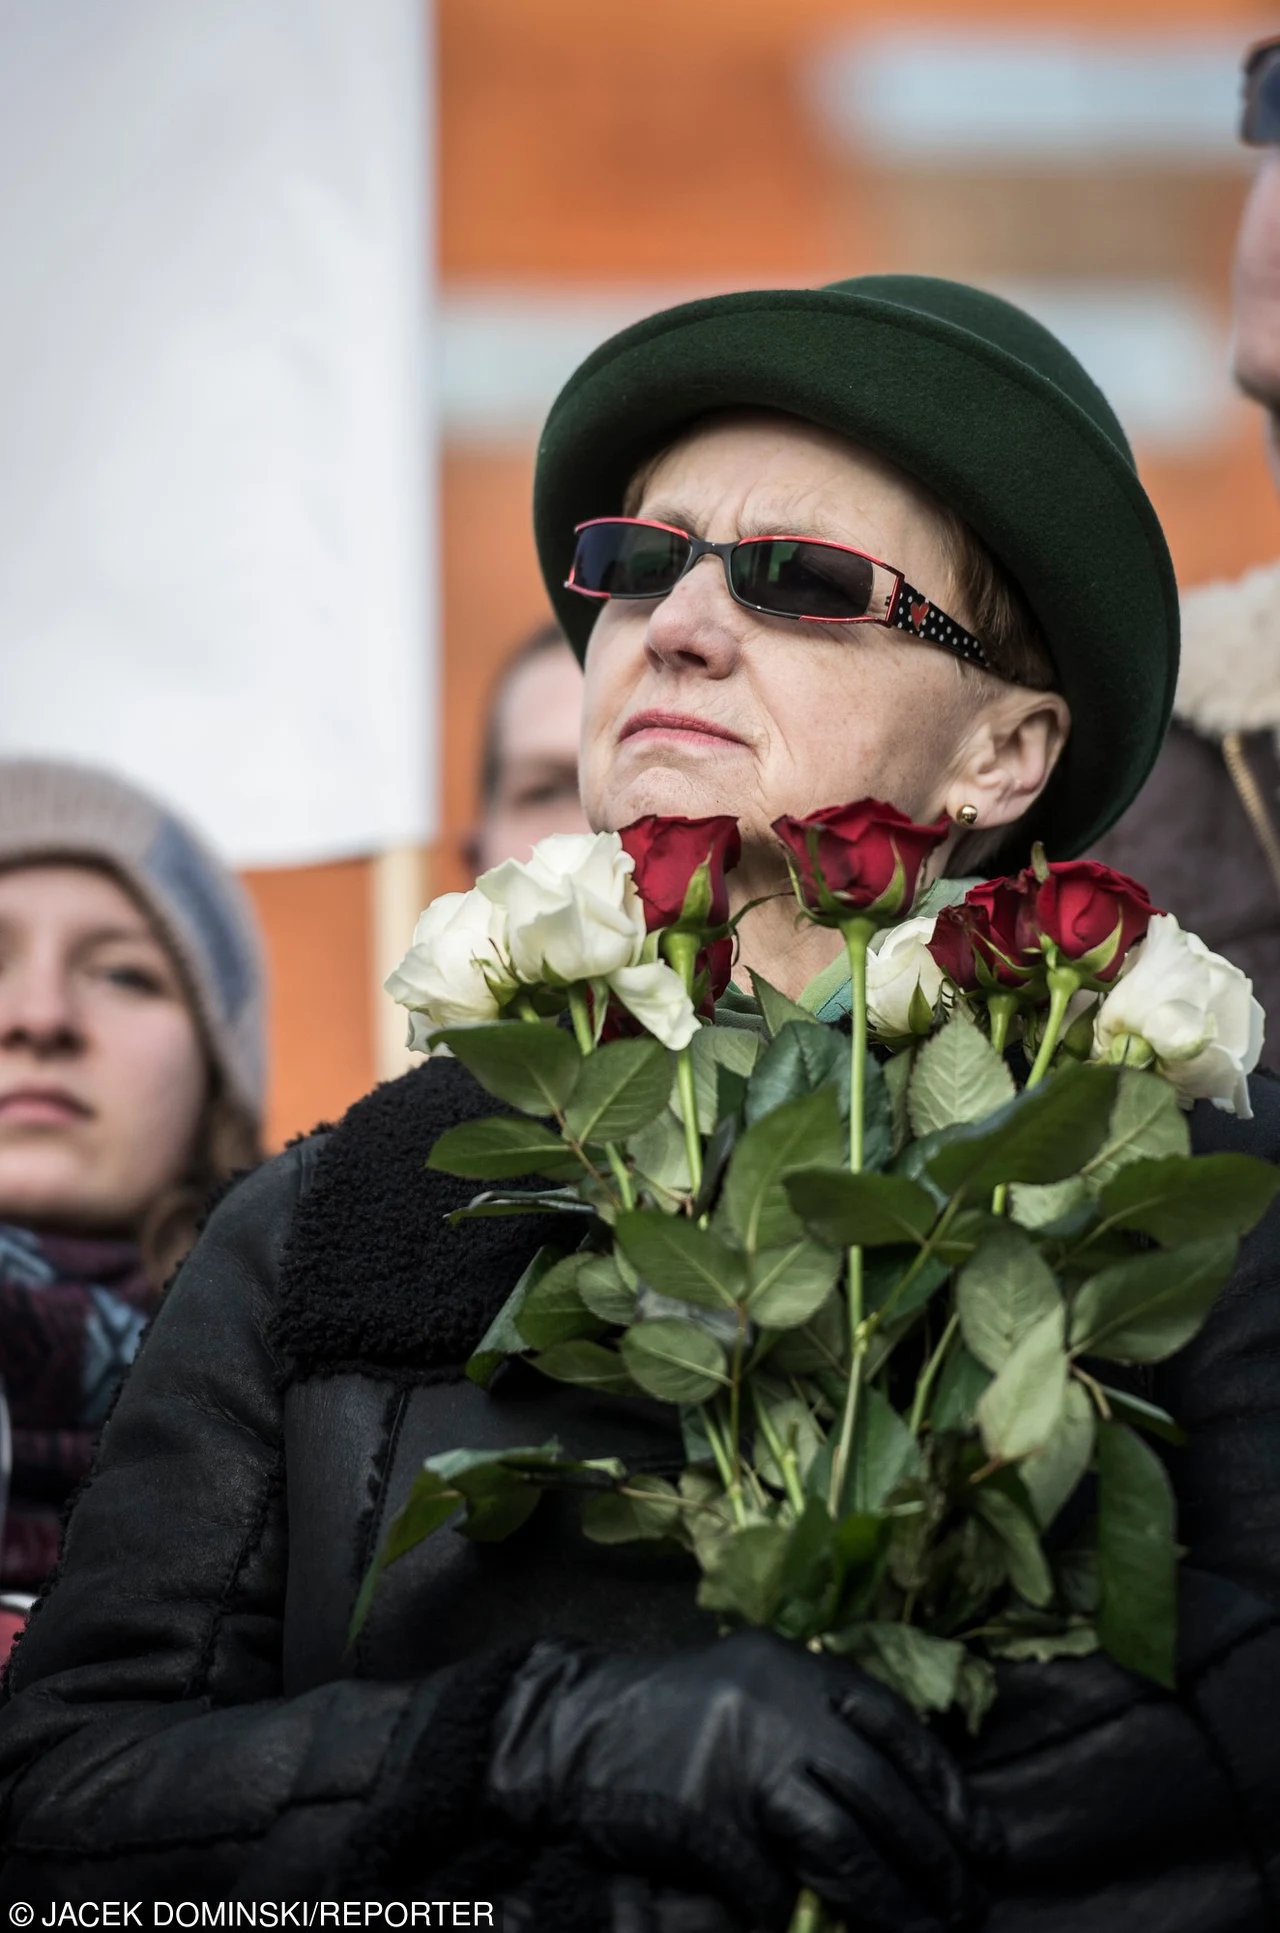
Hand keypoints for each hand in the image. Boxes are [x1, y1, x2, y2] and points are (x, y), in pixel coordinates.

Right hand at [486, 1629, 998, 1931]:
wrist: (579, 1727)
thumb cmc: (683, 1717)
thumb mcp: (763, 1690)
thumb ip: (829, 1730)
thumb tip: (926, 1810)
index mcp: (797, 1669)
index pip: (897, 1728)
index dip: (949, 1791)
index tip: (986, 1843)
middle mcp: (774, 1705)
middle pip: (879, 1793)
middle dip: (933, 1859)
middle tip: (966, 1908)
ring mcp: (735, 1759)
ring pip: (838, 1841)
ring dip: (887, 1899)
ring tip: (921, 1932)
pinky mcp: (699, 1814)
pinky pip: (764, 1880)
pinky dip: (787, 1911)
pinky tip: (800, 1925)